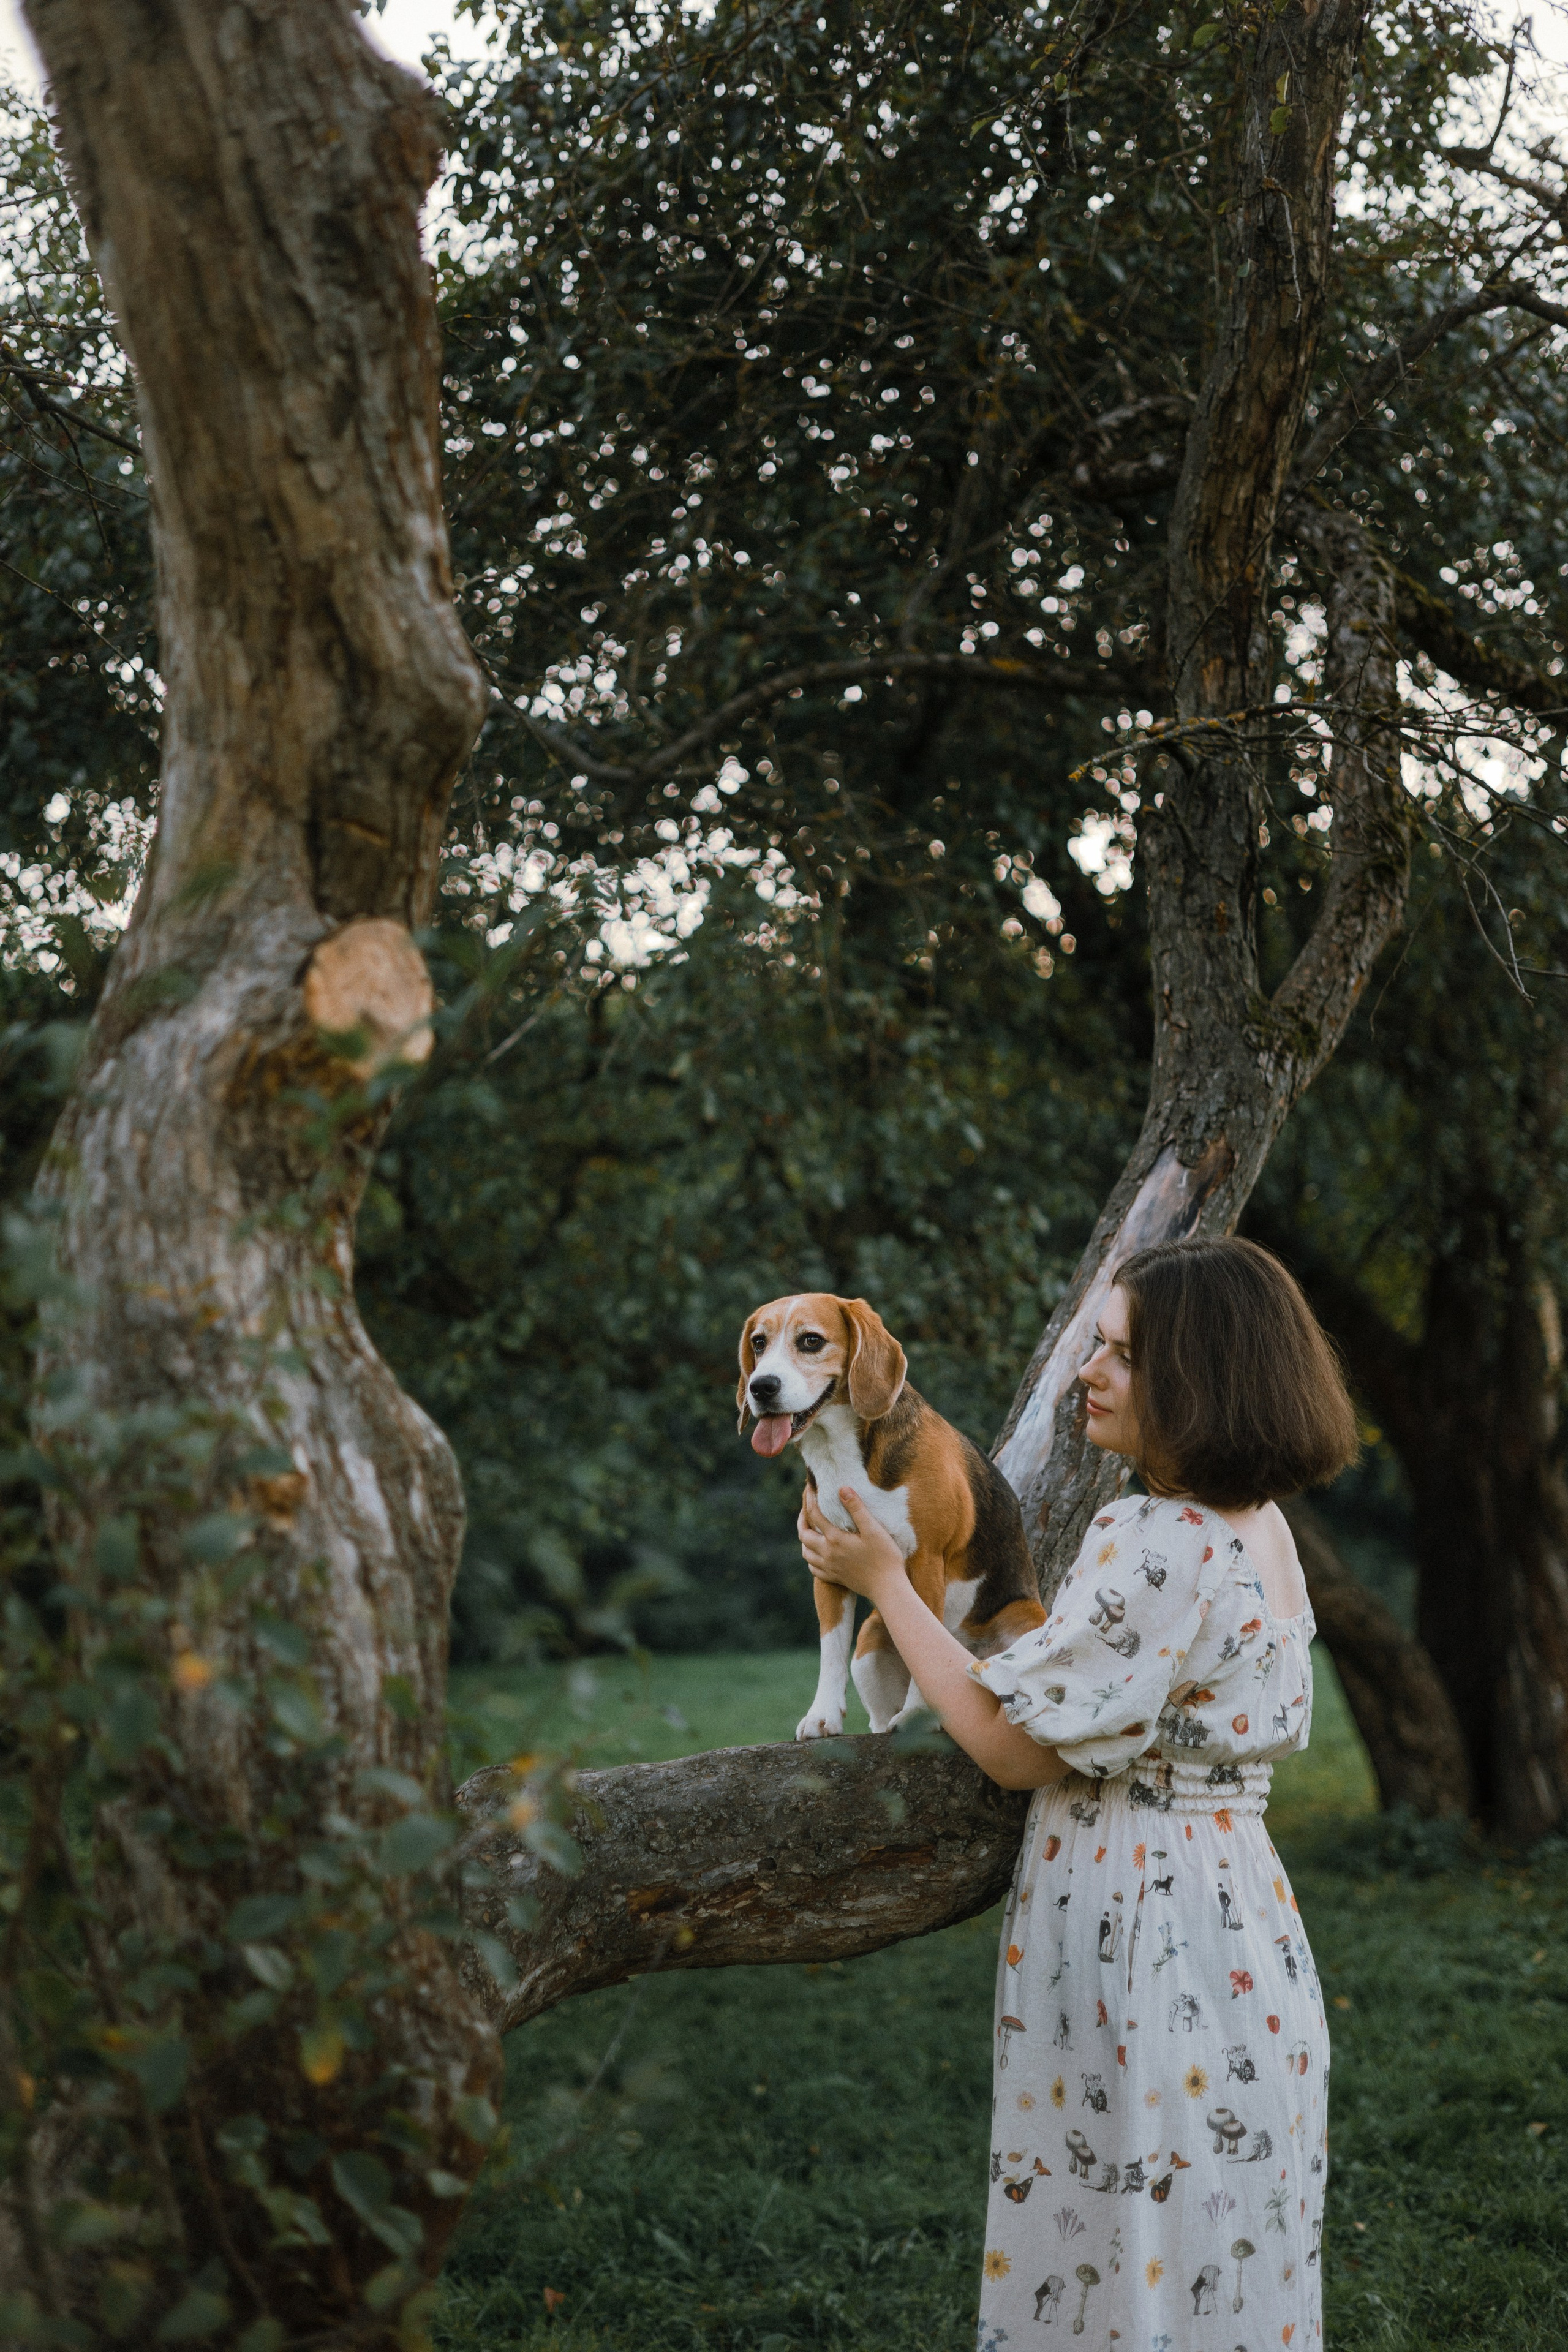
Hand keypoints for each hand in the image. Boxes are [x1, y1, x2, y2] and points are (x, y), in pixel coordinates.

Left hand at [798, 1484, 905, 1603]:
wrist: (888, 1588)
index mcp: (835, 1539)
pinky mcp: (835, 1578)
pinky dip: (811, 1558)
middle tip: (806, 1509)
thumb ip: (857, 1508)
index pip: (814, 1514)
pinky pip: (814, 1568)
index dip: (810, 1499)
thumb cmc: (885, 1557)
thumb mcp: (873, 1529)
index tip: (810, 1487)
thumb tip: (842, 1489)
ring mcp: (830, 1568)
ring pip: (806, 1553)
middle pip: (804, 1535)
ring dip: (804, 1540)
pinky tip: (818, 1554)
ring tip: (810, 1530)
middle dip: (802, 1519)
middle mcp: (827, 1554)